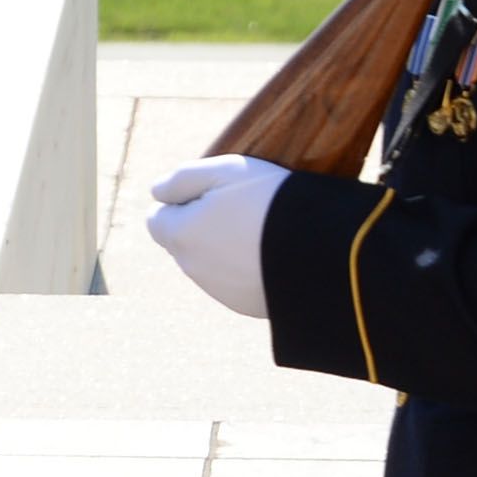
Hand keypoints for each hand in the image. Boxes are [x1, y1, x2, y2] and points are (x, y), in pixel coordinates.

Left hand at [144, 152, 284, 317]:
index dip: (181, 203)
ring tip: (262, 228)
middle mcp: (192, 267)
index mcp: (181, 235)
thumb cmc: (270, 202)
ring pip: (208, 263)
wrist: (321, 252)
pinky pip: (234, 282)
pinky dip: (245, 268)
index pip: (157, 220)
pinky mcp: (245, 305)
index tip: (213, 194)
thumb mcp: (225, 171)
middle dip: (200, 226)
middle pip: (182, 243)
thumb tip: (156, 192)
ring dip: (224, 247)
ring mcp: (219, 290)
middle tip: (241, 208)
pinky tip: (272, 253)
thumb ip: (182, 179)